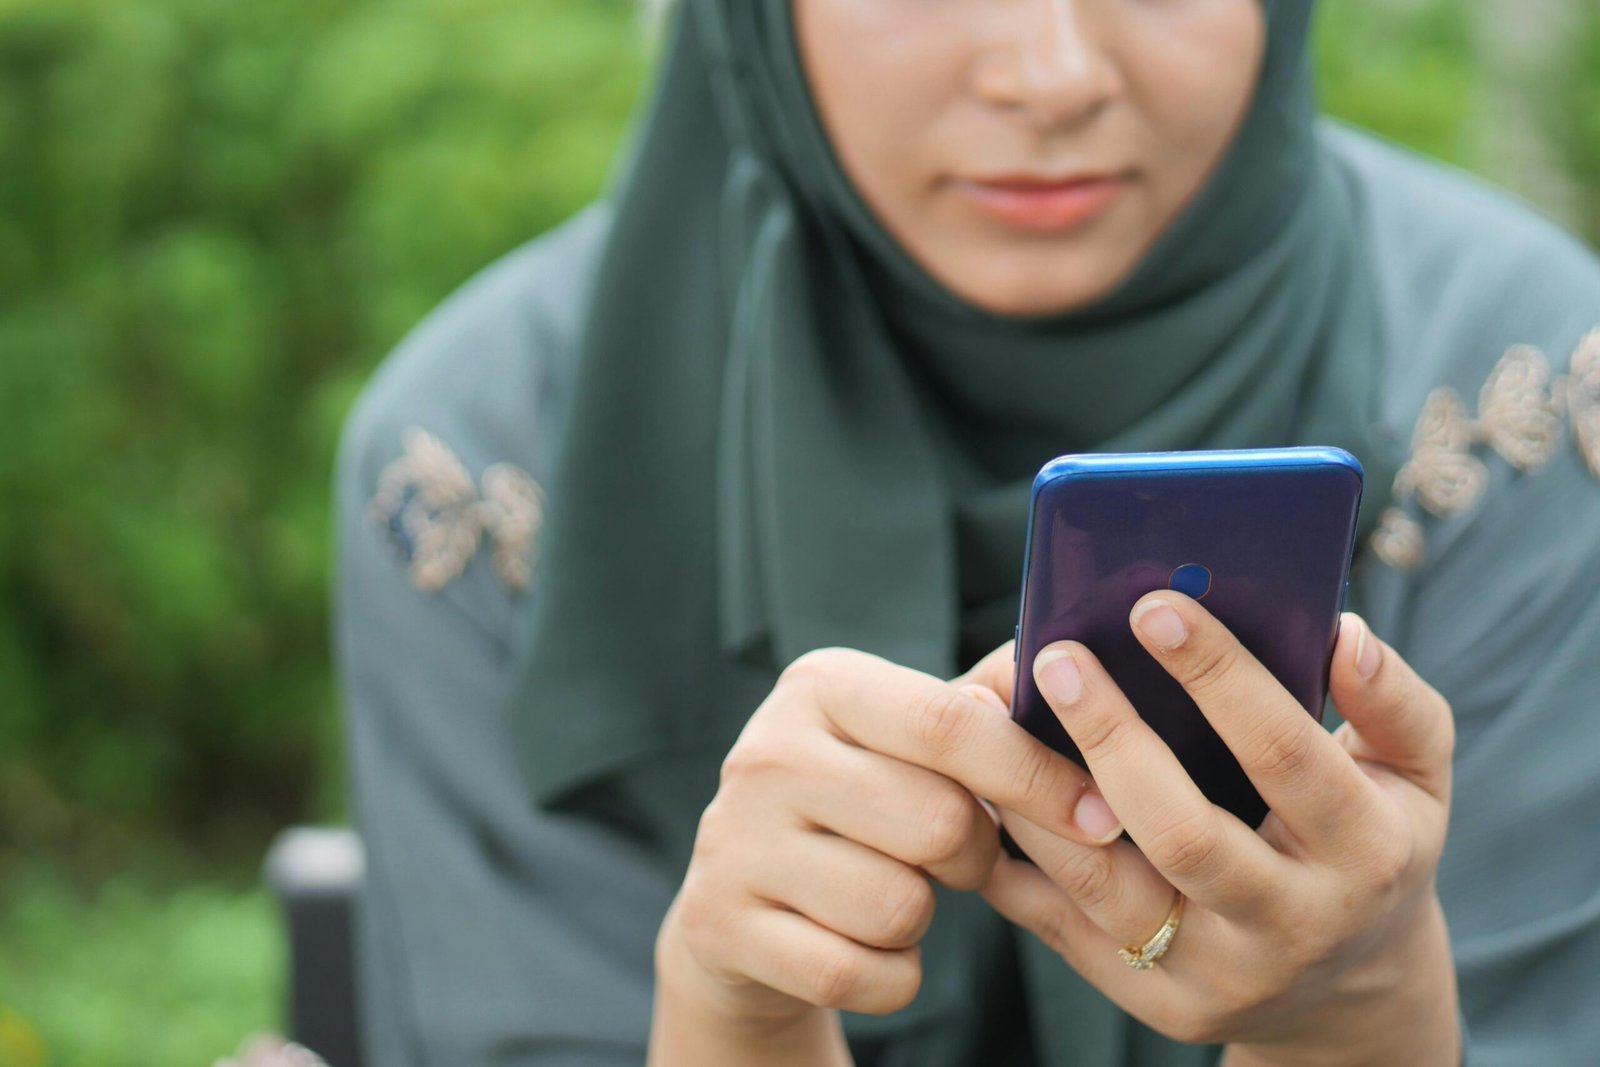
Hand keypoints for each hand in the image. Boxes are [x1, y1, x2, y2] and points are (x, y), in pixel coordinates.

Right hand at [653, 645, 1119, 1058]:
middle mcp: (766, 752)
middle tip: (958, 855)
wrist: (740, 898)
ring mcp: (735, 839)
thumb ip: (985, 701)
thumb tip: (1077, 657)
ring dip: (922, 918)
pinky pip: (858, 974)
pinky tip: (861, 944)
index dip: (1037, 774)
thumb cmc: (860, 802)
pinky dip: (887, 976)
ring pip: (900, 907)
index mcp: (820, 685)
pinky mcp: (722, 924)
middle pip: (938, 823)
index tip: (1099, 815)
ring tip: (892, 889)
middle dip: (975, 856)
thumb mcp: (904, 736)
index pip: (949, 724)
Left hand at [980, 595, 1458, 1065]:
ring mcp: (1220, 975)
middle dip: (1112, 735)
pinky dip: (1015, 856)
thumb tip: (1341, 633)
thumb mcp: (1416, 775)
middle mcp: (1292, 924)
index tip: (1155, 607)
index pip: (1285, 755)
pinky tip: (984, 786)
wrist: (1350, 992)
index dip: (1219, 677)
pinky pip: (1063, 928)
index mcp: (1366, 853)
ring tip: (994, 713)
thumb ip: (1391, 701)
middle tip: (1059, 657)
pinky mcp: (1158, 1003)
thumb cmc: (1373, 843)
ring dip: (1038, 797)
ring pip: (1104, 887)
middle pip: (1183, 832)